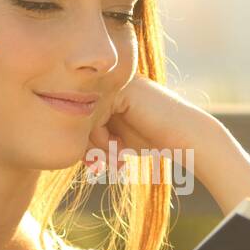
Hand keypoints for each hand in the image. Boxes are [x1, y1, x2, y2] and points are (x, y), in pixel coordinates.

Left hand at [81, 76, 215, 177]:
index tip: (97, 165)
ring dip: (95, 146)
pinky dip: (102, 139)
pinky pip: (94, 115)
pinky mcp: (120, 89)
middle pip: (77, 116)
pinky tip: (120, 150)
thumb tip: (64, 144)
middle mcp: (107, 83)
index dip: (84, 145)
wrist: (185, 138)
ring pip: (83, 117)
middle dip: (87, 147)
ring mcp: (113, 83)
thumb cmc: (152, 140)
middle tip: (103, 166)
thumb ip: (90, 135)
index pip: (77, 117)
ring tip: (115, 160)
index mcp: (106, 91)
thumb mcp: (113, 139)